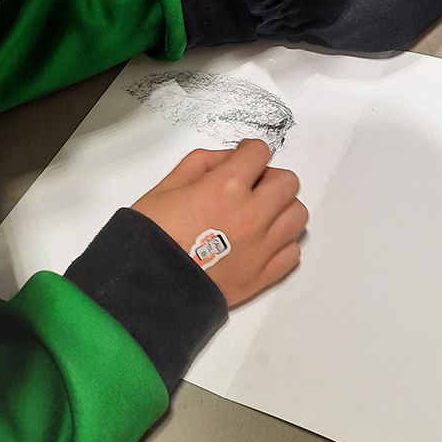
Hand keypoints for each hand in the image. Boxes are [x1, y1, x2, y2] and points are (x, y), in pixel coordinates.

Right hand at [132, 140, 306, 307]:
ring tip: (259, 217)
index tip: (242, 160)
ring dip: (281, 210)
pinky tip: (261, 244)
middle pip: (288, 182)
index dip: (249, 152)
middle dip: (269, 179)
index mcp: (227, 187)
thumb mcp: (168, 186)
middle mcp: (252, 214)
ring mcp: (261, 247)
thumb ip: (204, 162)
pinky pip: (293, 253)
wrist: (144, 289)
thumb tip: (231, 158)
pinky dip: (282, 245)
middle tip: (251, 188)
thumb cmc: (150, 235)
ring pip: (297, 216)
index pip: (260, 152)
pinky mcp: (262, 276)